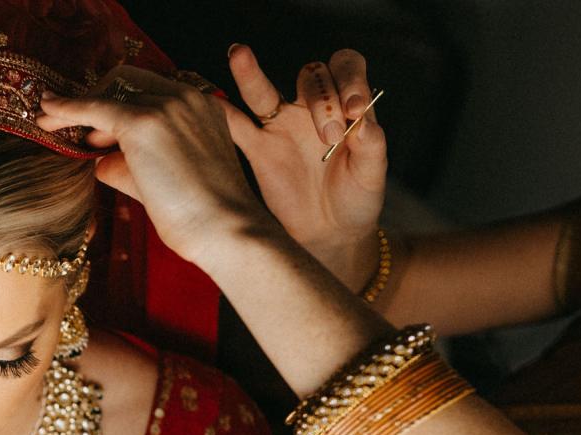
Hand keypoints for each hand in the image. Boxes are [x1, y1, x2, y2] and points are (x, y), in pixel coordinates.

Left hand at [36, 65, 272, 273]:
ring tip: (53, 125)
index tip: (97, 125)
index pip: (150, 91)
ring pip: (110, 95)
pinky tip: (46, 114)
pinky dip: (67, 108)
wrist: (227, 230)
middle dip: (96, 100)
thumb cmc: (204, 218)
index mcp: (202, 106)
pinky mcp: (144, 123)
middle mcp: (186, 97)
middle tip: (68, 125)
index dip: (118, 104)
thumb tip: (100, 162)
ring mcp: (167, 107)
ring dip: (80, 108)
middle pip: (127, 83)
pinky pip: (95, 108)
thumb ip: (133, 166)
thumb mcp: (168, 182)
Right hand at [222, 46, 386, 284]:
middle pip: (311, 76)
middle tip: (328, 135)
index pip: (346, 68)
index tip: (354, 110)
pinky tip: (209, 103)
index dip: (350, 79)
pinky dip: (221, 114)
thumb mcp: (372, 175)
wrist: (329, 234)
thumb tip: (362, 122)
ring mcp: (281, 127)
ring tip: (239, 55)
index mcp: (346, 106)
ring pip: (263, 91)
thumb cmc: (355, 200)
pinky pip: (236, 127)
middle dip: (322, 100)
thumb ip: (371, 146)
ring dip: (250, 74)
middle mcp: (312, 108)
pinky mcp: (258, 150)